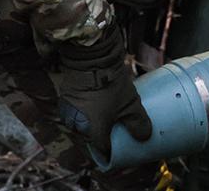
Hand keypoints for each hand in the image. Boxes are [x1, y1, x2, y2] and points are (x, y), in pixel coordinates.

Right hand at [55, 23, 152, 155]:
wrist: (91, 58)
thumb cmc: (110, 84)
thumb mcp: (130, 104)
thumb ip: (138, 123)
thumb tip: (145, 137)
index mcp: (92, 132)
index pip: (102, 151)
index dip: (112, 151)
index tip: (119, 147)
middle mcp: (76, 126)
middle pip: (91, 139)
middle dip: (101, 136)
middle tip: (114, 128)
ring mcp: (68, 113)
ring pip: (81, 126)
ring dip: (90, 124)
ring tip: (105, 114)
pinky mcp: (64, 100)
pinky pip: (75, 113)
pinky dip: (83, 112)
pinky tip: (93, 104)